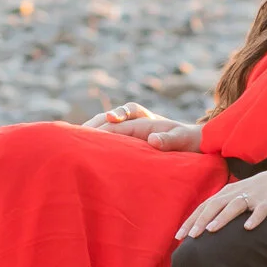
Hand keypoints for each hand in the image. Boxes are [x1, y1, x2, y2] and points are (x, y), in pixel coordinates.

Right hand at [83, 101, 200, 152]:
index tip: (109, 120)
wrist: (189, 145)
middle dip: (97, 123)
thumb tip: (153, 140)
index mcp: (146, 118)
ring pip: (105, 127)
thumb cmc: (186, 141)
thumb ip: (171, 140)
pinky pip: (107, 139)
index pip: (126, 114)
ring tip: (77, 140)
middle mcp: (133, 121)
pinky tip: (84, 151)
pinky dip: (95, 142)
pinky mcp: (123, 143)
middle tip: (83, 132)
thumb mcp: (183, 140)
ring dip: (93, 131)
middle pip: (110, 117)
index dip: (115, 117)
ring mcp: (126, 131)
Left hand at [177, 168, 266, 238]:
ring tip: (211, 230)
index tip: (178, 237)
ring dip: (222, 218)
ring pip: (235, 206)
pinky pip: (261, 210)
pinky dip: (255, 218)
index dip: (191, 220)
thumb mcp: (236, 196)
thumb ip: (221, 208)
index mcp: (226, 193)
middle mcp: (236, 193)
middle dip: (201, 220)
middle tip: (190, 237)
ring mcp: (253, 196)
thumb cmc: (256, 191)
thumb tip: (203, 227)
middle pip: (214, 205)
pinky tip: (248, 228)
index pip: (204, 206)